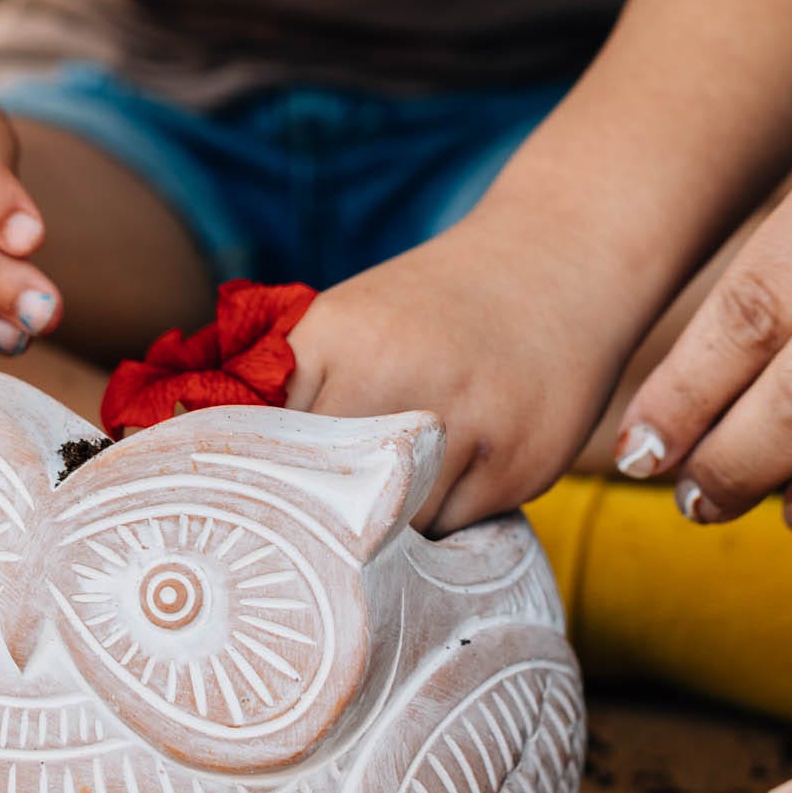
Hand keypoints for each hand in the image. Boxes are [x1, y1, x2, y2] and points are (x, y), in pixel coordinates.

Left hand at [284, 207, 624, 532]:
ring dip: (391, 529)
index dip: (264, 485)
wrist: (557, 260)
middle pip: (328, 496)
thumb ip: (294, 392)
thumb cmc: (435, 307)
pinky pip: (454, 533)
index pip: (268, 444)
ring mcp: (466, 423)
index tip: (261, 513)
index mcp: (339, 336)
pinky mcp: (520, 464)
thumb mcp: (352, 323)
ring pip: (395, 529)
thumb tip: (234, 482)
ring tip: (404, 488)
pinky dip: (446, 522)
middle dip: (324, 518)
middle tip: (324, 531)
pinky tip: (460, 476)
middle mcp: (399, 376)